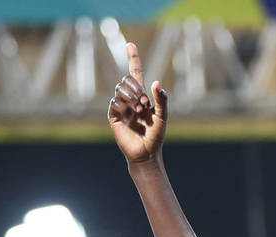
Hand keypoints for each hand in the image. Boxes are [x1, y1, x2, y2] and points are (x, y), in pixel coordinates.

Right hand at [108, 43, 167, 162]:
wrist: (146, 153)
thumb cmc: (156, 136)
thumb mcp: (162, 116)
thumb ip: (161, 100)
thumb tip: (156, 82)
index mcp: (142, 96)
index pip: (136, 73)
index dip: (133, 59)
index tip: (130, 44)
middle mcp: (130, 99)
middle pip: (126, 80)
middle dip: (136, 89)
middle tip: (145, 104)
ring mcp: (120, 106)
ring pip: (119, 88)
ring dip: (131, 97)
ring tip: (140, 111)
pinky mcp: (113, 116)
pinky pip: (114, 102)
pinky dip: (123, 106)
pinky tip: (130, 115)